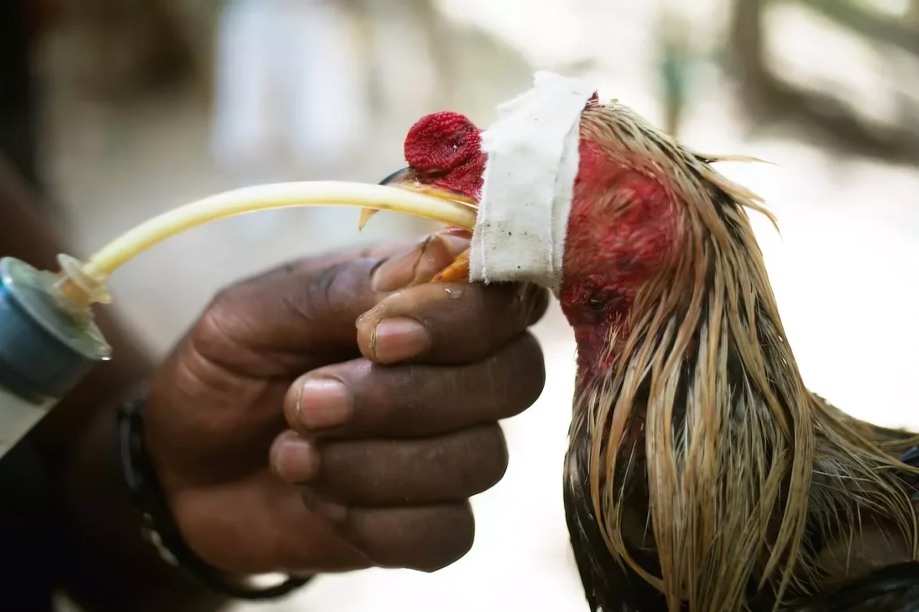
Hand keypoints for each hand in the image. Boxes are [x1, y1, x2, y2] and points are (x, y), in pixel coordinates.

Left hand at [144, 235, 547, 576]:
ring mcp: (448, 448)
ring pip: (482, 459)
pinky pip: (449, 532)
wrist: (182, 466)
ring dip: (375, 463)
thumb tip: (436, 261)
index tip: (376, 338)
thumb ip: (339, 288)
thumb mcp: (252, 313)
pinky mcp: (429, 520)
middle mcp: (456, 371)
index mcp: (423, 300)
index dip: (461, 318)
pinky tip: (319, 500)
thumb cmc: (224, 369)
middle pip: (515, 377)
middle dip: (407, 397)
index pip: (503, 296)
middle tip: (308, 401)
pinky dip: (376, 523)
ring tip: (290, 452)